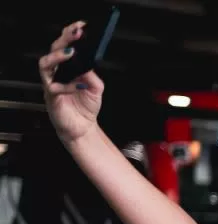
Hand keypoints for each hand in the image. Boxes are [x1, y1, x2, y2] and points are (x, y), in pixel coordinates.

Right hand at [39, 21, 104, 142]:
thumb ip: (92, 73)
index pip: (66, 46)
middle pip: (53, 50)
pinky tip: (80, 85)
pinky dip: (68, 85)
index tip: (81, 26)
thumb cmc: (86, 106)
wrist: (82, 127)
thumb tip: (88, 62)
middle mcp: (57, 73)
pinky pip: (54, 87)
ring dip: (57, 57)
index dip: (70, 35)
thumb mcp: (96, 87)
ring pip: (45, 64)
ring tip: (70, 53)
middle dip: (64, 40)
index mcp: (68, 67)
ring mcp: (52, 83)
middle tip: (76, 34)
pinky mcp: (51, 97)